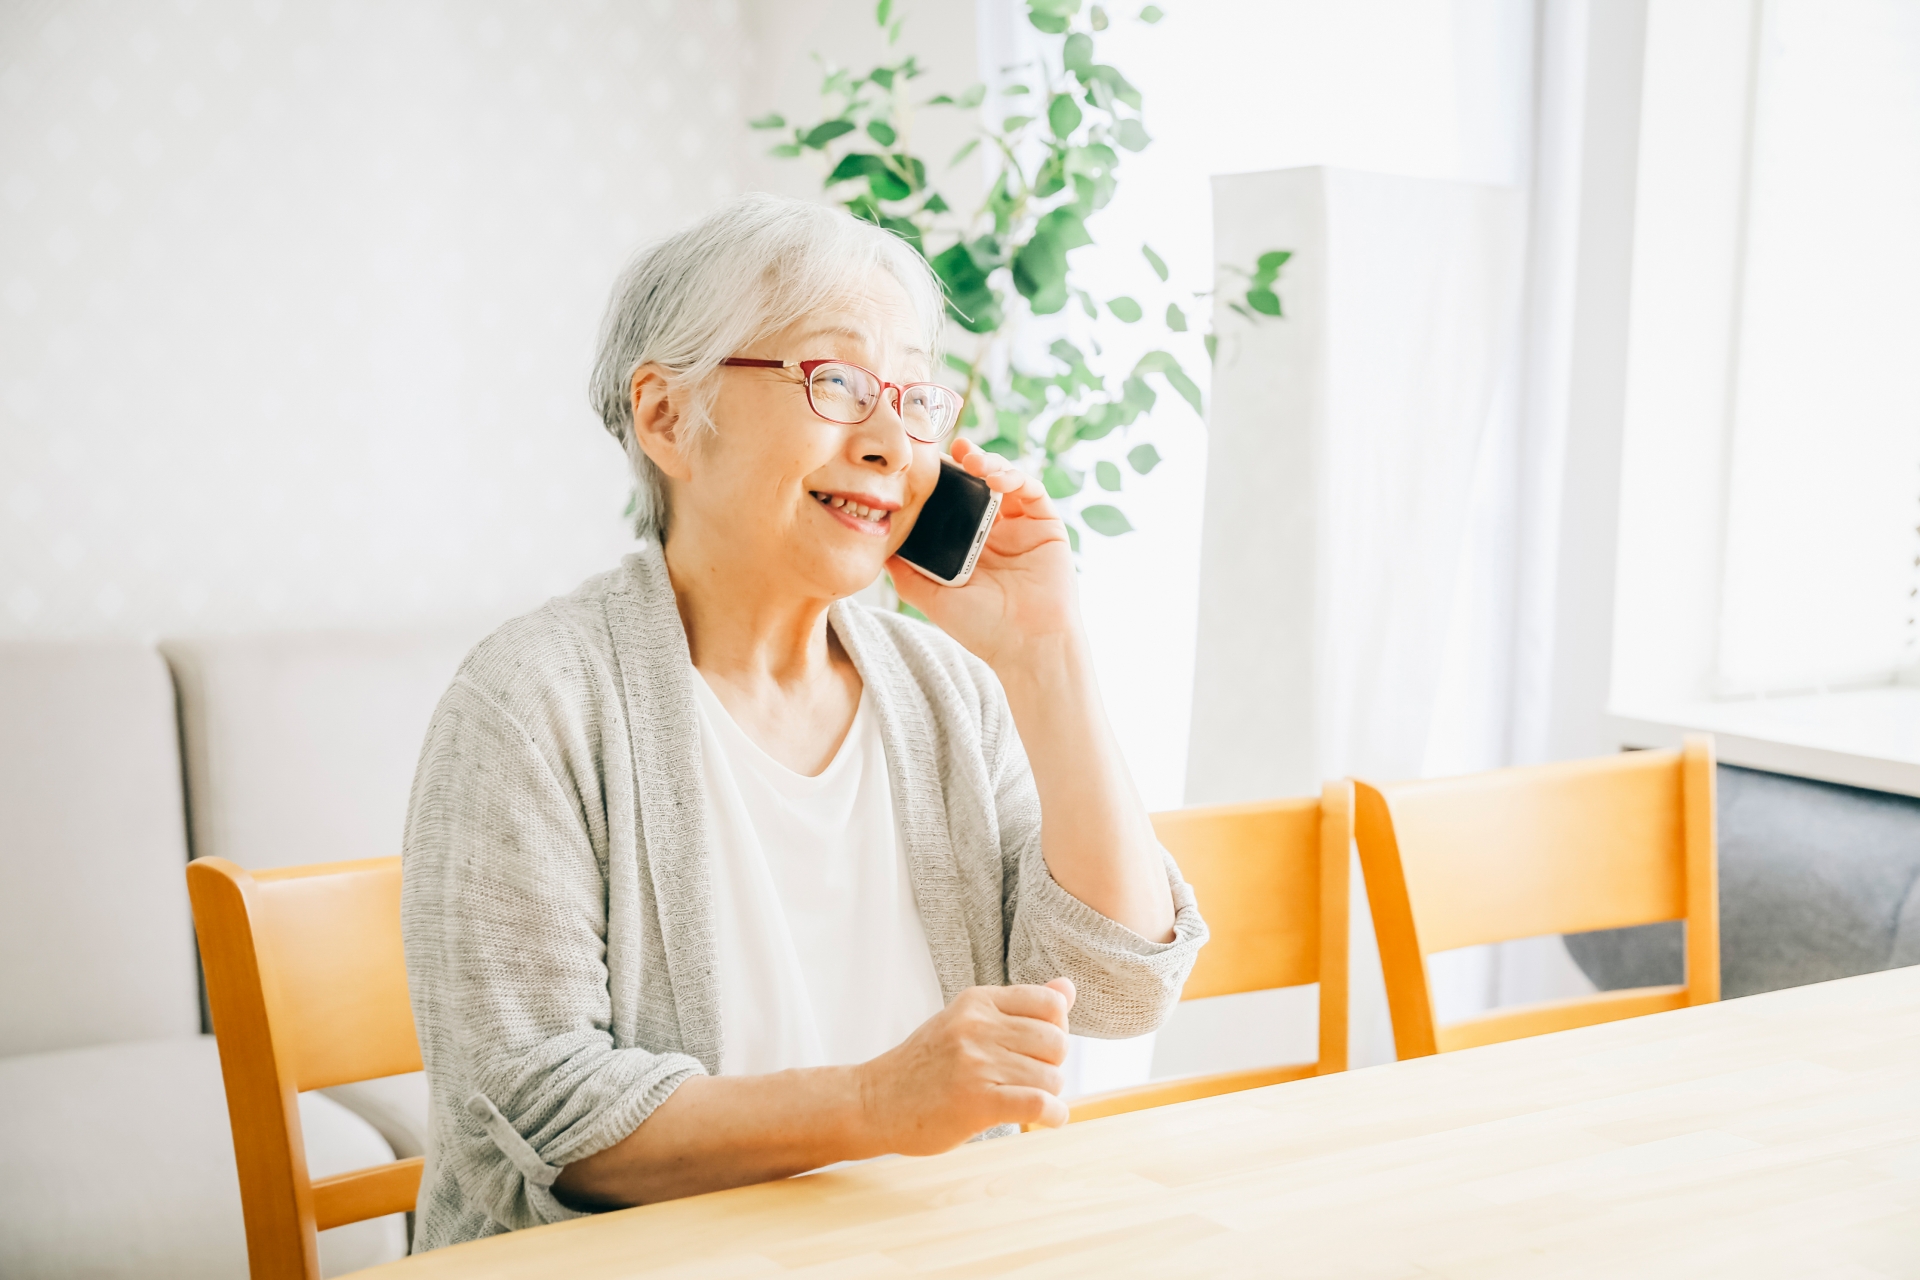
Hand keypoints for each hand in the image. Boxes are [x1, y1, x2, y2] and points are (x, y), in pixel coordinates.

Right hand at [854, 978, 1075, 1153]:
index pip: (1051, 1004)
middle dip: (1052, 1066)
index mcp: (976, 1001)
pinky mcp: (977, 1101)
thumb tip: (1068, 988)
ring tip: (1024, 1100)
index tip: (1036, 1050)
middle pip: (1057, 1042)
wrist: (873, 1102)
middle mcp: (977, 1026)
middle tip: (1028, 1080)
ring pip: (1051, 1076)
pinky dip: (1053, 1115)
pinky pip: (1039, 1104)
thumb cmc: (925, 1065)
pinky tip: (1044, 1119)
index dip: (1055, 1030)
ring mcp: (976, 1063)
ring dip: (1048, 1095)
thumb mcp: (966, 1022)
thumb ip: (1018, 1007)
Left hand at [889, 438, 1079, 670]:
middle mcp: (994, 530)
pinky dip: (1014, 476)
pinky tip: (995, 477)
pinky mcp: (1046, 525)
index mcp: (967, 543)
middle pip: (976, 484)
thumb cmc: (981, 627)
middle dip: (961, 463)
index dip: (938, 481)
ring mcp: (1021, 526)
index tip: (918, 463)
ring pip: (1004, 479)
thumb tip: (877, 543)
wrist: (1024, 646)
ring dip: (988, 463)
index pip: (951, 501)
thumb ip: (905, 569)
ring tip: (970, 460)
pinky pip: (1031, 490)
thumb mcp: (931, 596)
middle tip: (944, 448)